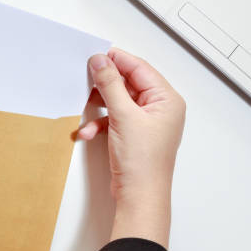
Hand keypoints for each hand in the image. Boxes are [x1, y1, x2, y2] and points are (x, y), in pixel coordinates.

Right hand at [78, 48, 185, 247]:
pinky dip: (99, 123)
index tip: (96, 55)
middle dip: (105, 85)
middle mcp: (158, 109)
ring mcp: (145, 122)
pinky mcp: (132, 134)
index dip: (117, 60)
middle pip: (128, 84)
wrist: (139, 196)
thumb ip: (110, 85)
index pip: (140, 69)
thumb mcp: (123, 116)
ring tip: (84, 105)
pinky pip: (113, 119)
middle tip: (85, 78)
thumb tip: (101, 61)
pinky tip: (89, 132)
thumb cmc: (143, 162)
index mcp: (166, 100)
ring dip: (99, 106)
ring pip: (118, 101)